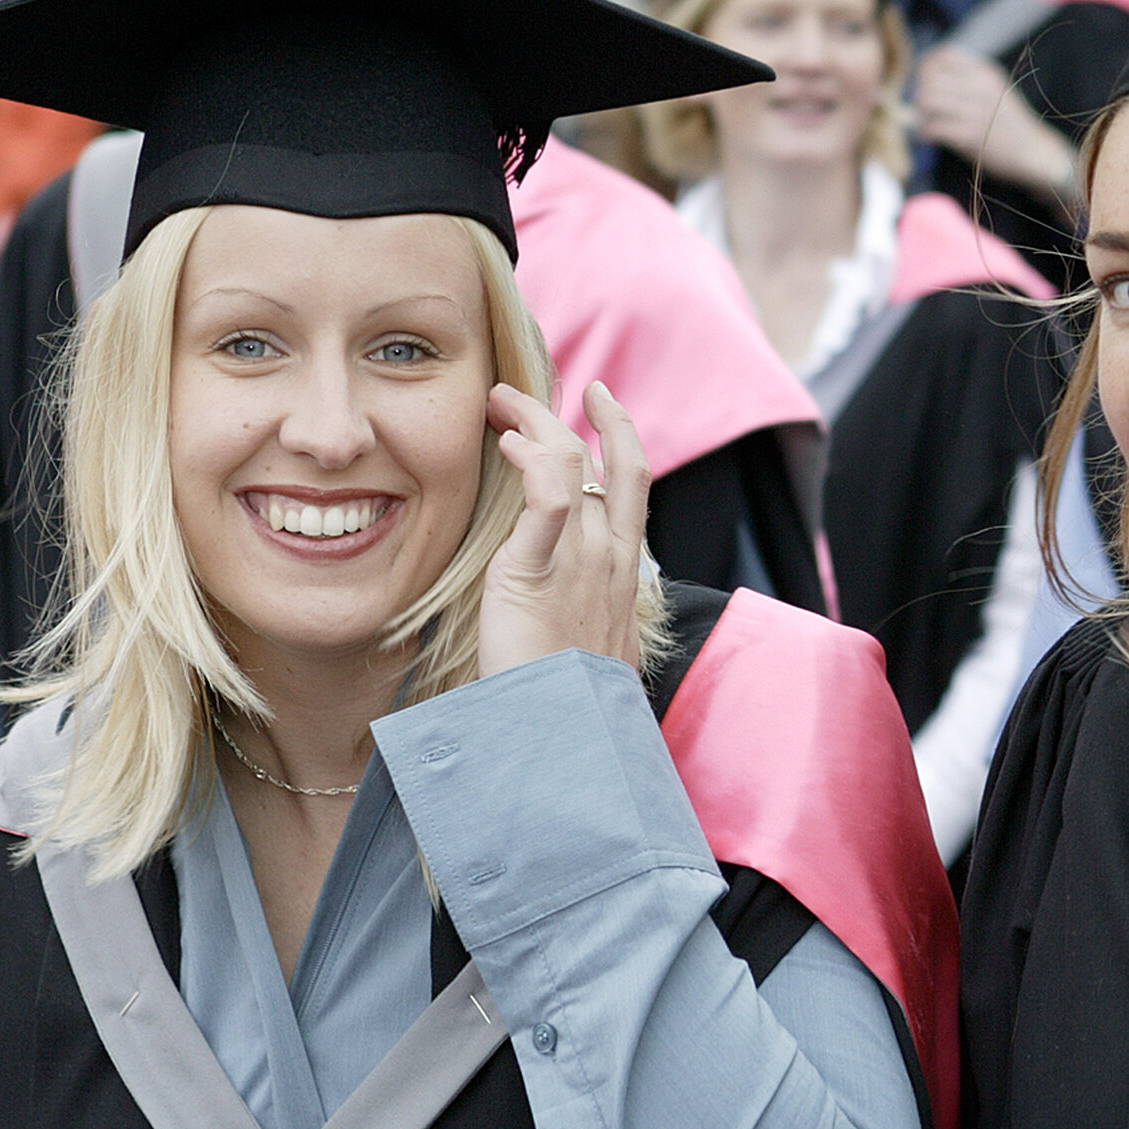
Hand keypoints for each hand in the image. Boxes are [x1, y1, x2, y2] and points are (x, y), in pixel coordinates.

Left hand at [477, 380, 650, 675]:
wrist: (567, 735)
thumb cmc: (573, 701)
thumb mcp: (598, 648)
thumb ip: (591, 612)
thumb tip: (579, 606)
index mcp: (624, 569)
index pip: (631, 479)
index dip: (619, 431)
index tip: (600, 399)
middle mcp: (610, 555)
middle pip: (600, 458)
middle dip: (563, 413)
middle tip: (516, 393)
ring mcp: (580, 560)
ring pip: (570, 463)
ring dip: (533, 421)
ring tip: (497, 406)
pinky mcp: (537, 570)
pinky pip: (546, 498)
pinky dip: (532, 459)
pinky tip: (508, 443)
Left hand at [914, 49, 1079, 202]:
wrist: (1035, 153)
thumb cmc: (1011, 124)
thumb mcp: (996, 90)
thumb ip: (968, 80)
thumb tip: (928, 78)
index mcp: (986, 72)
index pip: (944, 55)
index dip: (927, 68)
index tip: (925, 83)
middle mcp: (981, 87)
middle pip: (930, 77)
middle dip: (919, 93)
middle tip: (924, 109)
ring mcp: (976, 111)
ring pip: (928, 100)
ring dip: (920, 113)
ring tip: (926, 123)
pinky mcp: (971, 136)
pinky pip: (934, 126)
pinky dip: (927, 132)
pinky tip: (932, 137)